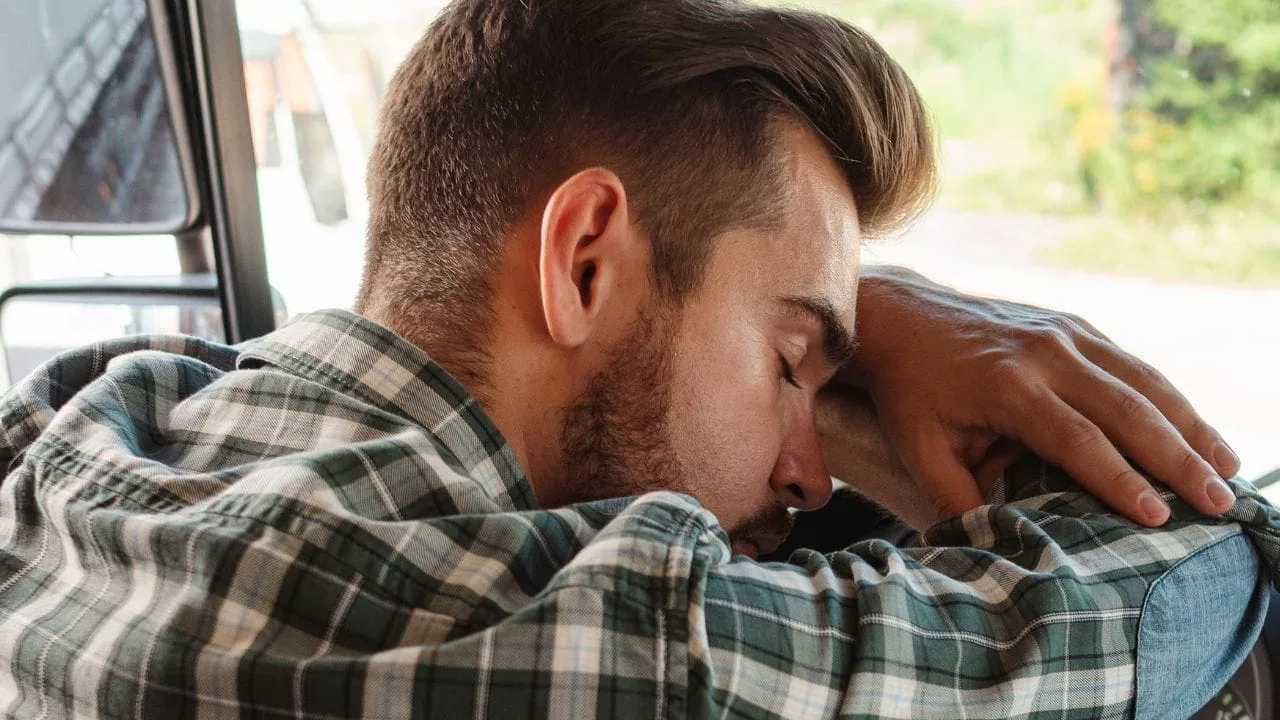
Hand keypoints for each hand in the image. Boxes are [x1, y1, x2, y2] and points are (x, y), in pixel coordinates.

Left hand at [838, 265, 1240, 526]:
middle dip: (1179, 458)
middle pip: (1127, 409)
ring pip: (1142, 381)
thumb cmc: (910, 393)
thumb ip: (958, 499)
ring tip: (1228, 469)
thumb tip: (995, 549)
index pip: (1078, 440)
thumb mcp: (920, 449)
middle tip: (1218, 502)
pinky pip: (1132, 364)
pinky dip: (1171, 398)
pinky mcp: (1073, 325)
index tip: (1160, 517)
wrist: (901, 318)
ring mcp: (1064, 332)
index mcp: (1008, 386)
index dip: (1121, 479)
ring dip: (1190, 425)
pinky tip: (1197, 431)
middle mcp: (1045, 354)